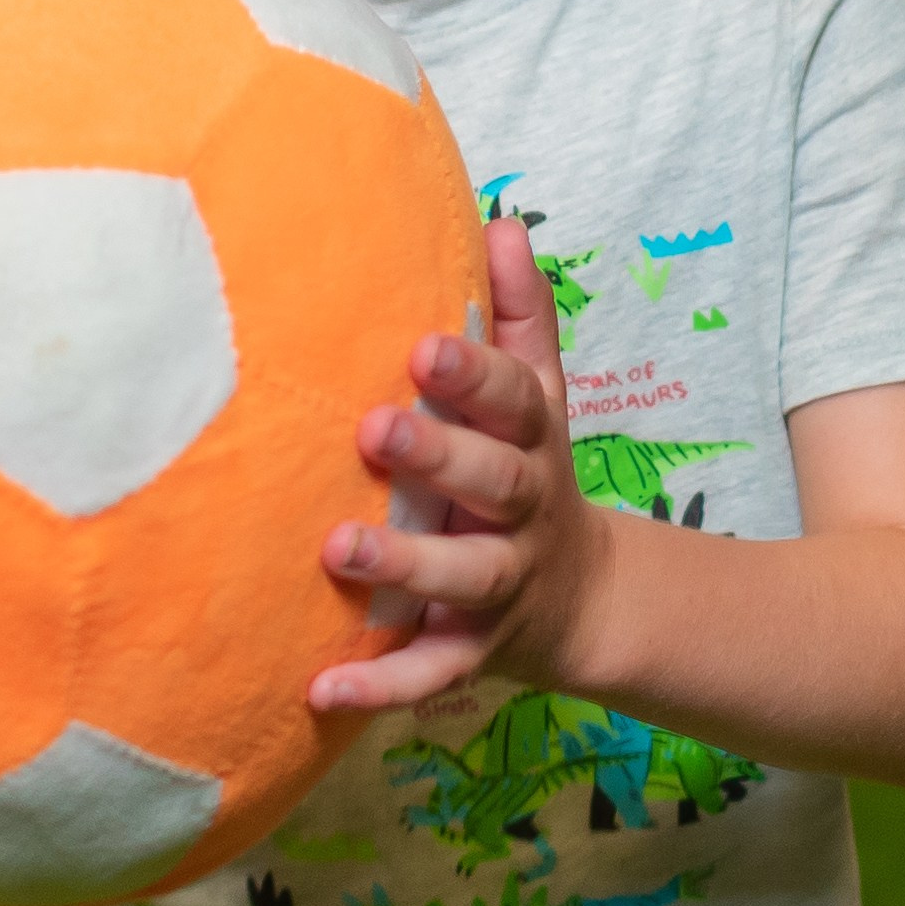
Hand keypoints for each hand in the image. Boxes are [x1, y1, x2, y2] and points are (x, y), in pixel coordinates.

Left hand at [309, 216, 610, 714]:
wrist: (582, 599)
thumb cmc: (528, 470)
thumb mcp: (538, 393)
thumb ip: (518, 313)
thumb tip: (501, 218)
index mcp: (532, 441)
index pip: (515, 401)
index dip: (475, 376)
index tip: (422, 348)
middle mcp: (523, 512)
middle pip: (494, 483)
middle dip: (438, 456)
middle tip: (372, 428)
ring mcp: (501, 585)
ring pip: (463, 577)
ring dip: (405, 564)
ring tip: (337, 548)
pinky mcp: (474, 649)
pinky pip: (431, 670)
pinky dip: (380, 684)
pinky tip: (321, 688)